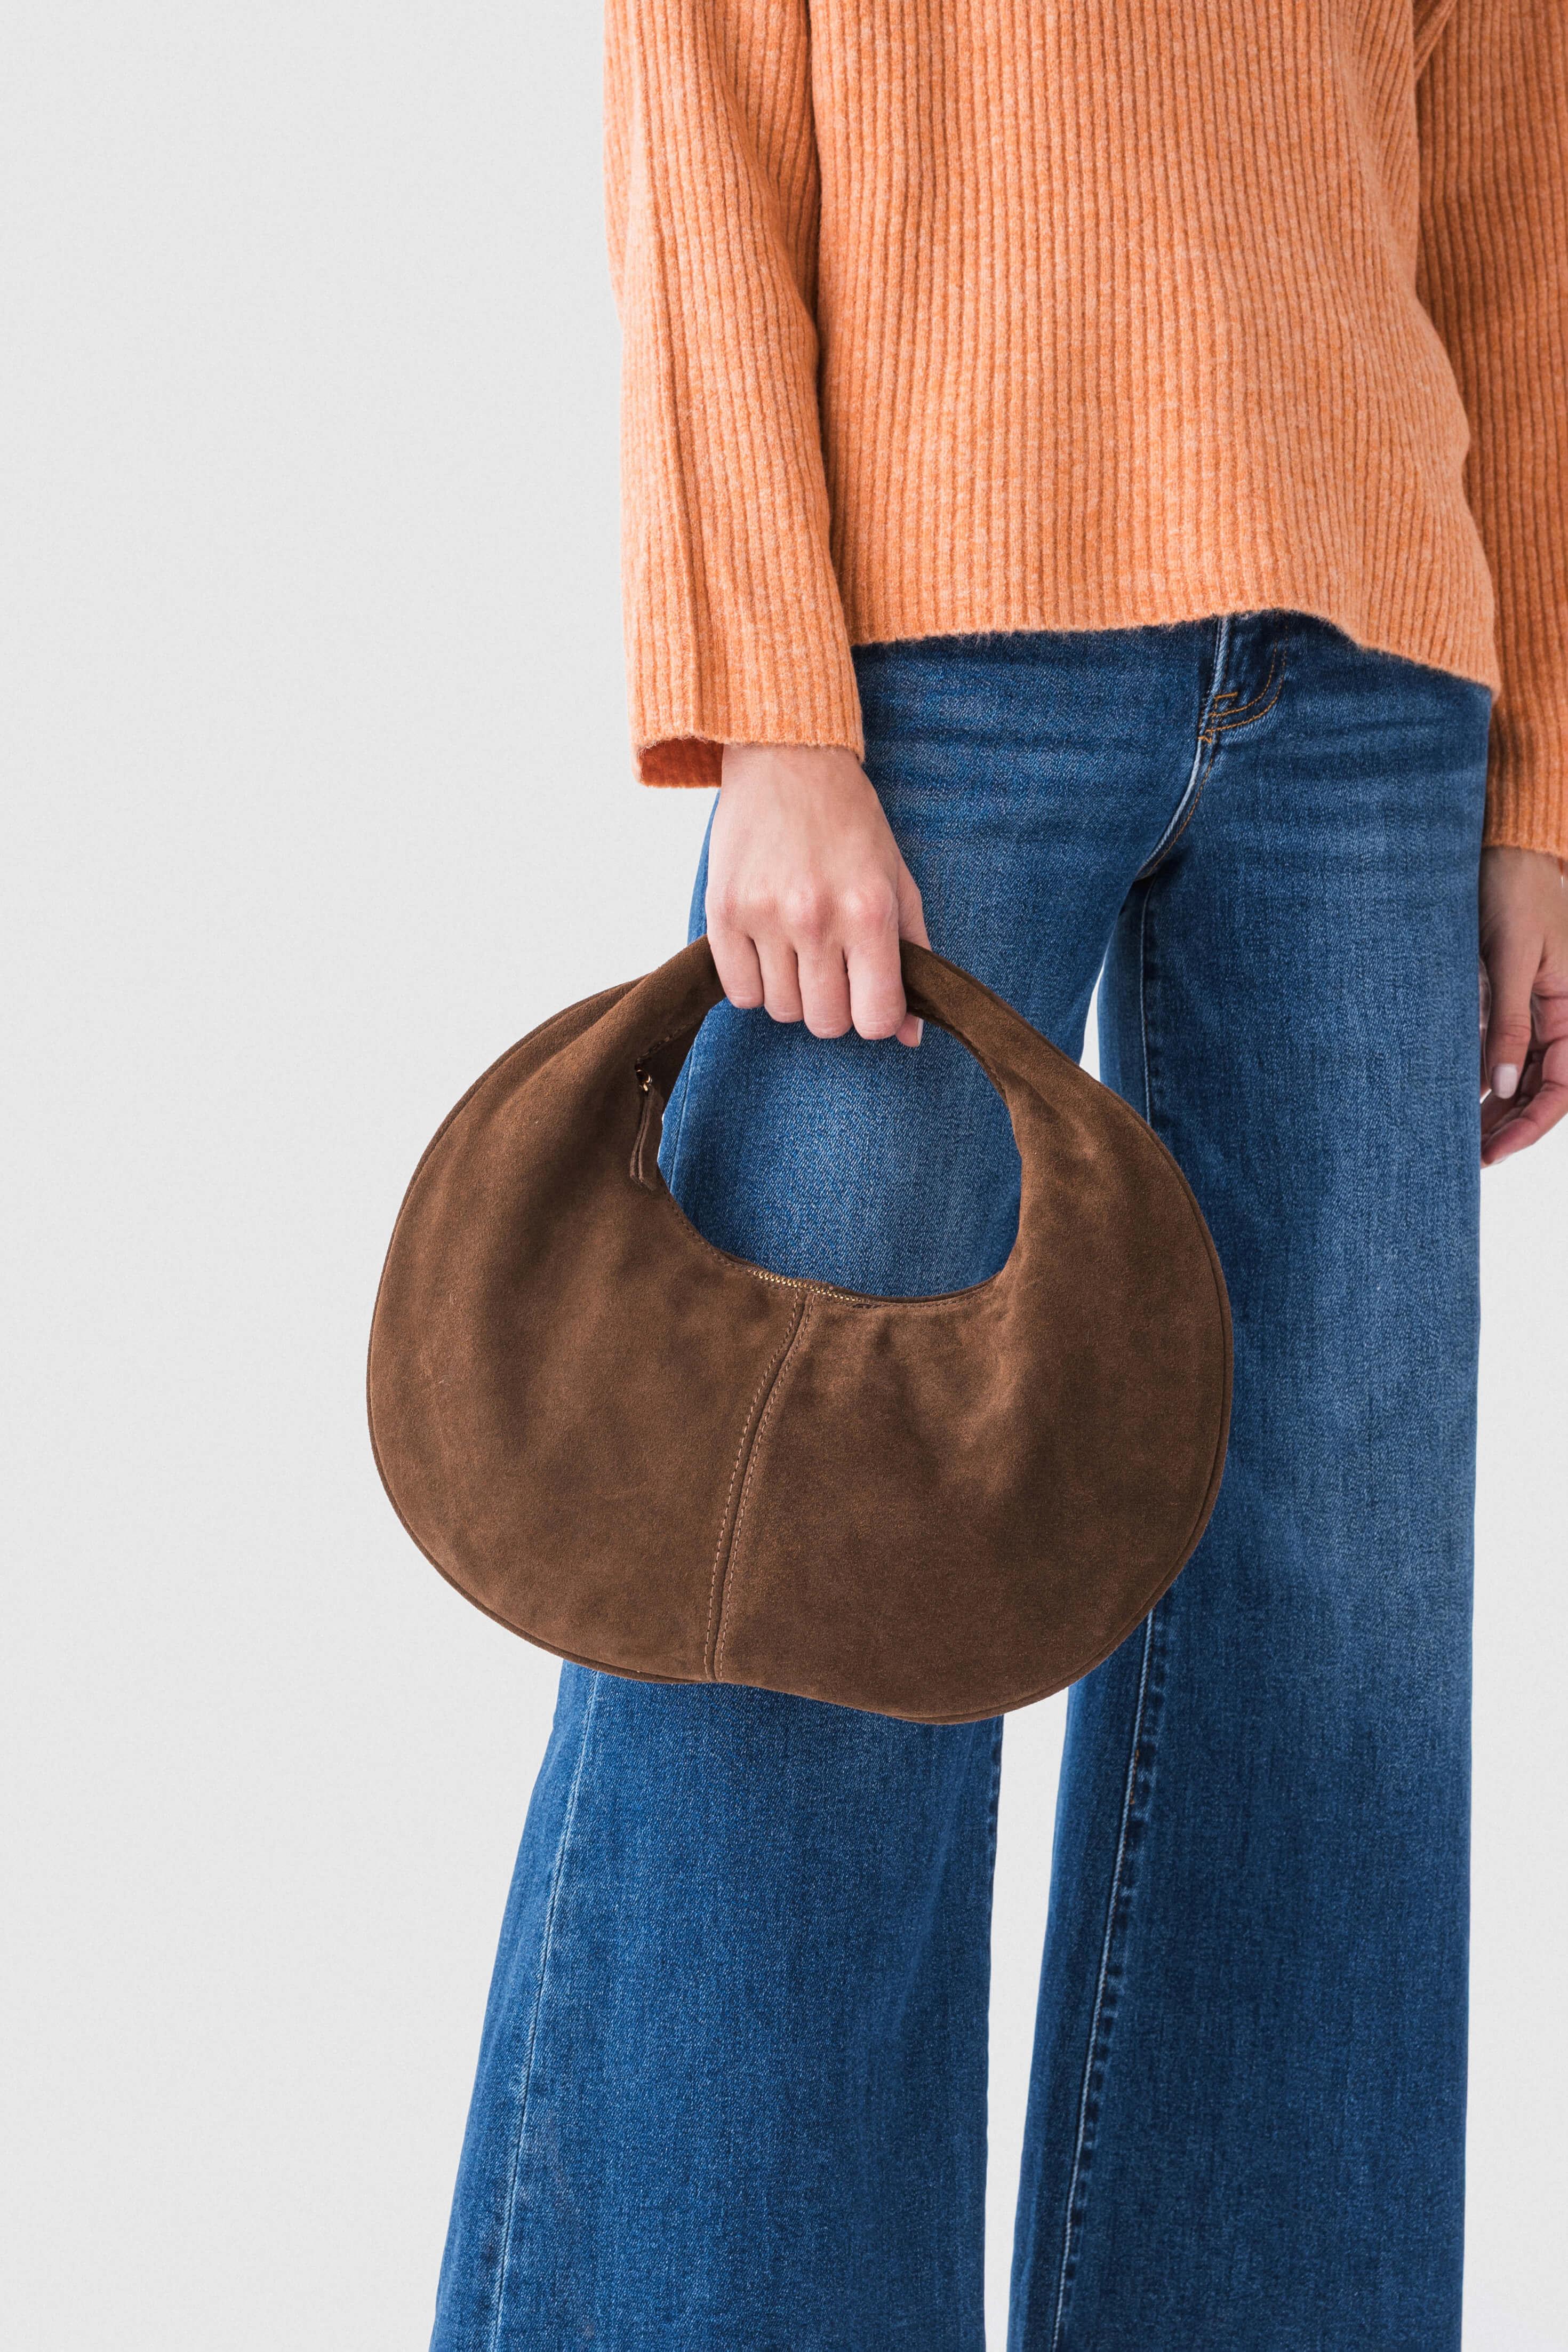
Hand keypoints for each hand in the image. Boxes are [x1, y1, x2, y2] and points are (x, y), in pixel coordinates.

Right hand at [706, 744, 929, 1045]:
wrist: (787, 759)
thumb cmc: (850, 823)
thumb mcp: (897, 881)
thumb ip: (911, 957)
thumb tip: (910, 1035)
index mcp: (869, 911)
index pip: (877, 1018)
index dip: (876, 1018)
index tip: (868, 995)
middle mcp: (816, 917)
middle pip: (825, 1022)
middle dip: (833, 1006)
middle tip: (831, 967)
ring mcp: (765, 915)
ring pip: (780, 1010)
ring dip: (792, 992)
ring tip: (797, 948)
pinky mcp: (722, 911)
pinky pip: (739, 992)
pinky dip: (754, 983)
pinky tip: (766, 949)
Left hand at [1478, 846, 1567, 1165]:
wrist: (1504, 852)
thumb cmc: (1514, 895)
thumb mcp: (1511, 961)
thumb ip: (1508, 1024)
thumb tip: (1501, 1087)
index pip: (1561, 1089)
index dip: (1529, 1126)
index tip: (1494, 1154)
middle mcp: (1559, 1017)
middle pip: (1540, 1090)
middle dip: (1509, 1126)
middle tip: (1469, 1158)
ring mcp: (1534, 1009)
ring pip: (1520, 1075)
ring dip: (1495, 1108)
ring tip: (1460, 1139)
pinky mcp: (1508, 998)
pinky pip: (1501, 1049)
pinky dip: (1482, 1076)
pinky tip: (1457, 1096)